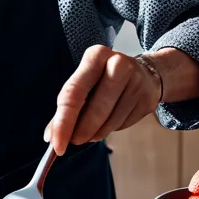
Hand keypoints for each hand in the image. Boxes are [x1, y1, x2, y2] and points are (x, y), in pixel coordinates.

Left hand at [45, 46, 159, 154]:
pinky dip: (111, 130)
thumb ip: (66, 107)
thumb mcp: (85, 83)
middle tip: (74, 141)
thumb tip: (51, 136)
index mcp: (96, 55)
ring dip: (96, 133)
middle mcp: (118, 64)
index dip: (64, 121)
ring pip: (110, 120)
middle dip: (81, 130)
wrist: (145, 73)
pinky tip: (109, 123)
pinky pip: (123, 125)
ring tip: (91, 132)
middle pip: (95, 107)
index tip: (57, 143)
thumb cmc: (106, 79)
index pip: (74, 92)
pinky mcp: (147, 99)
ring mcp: (136, 81)